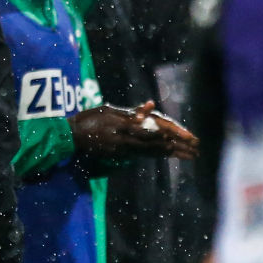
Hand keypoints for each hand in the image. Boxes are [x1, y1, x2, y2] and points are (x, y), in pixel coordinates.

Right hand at [69, 100, 197, 159]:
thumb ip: (130, 111)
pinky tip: (165, 154)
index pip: (149, 133)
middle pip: (154, 148)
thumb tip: (151, 106)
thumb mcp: (107, 111)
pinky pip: (141, 155)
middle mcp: (124, 143)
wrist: (69, 139)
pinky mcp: (118, 156)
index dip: (166, 137)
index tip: (183, 138)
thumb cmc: (88, 120)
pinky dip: (156, 155)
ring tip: (186, 155)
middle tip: (193, 152)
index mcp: (122, 129)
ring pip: (150, 153)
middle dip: (175, 149)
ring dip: (169, 154)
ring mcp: (121, 152)